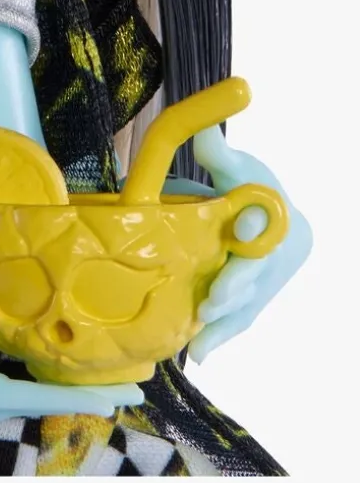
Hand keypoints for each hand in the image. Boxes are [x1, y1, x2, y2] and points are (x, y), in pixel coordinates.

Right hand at [0, 302, 142, 438]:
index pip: (46, 398)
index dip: (85, 396)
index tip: (123, 397)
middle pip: (49, 401)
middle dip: (90, 394)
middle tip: (131, 388)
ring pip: (33, 398)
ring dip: (66, 391)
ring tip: (97, 381)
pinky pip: (16, 393)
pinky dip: (40, 386)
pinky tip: (41, 374)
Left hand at [187, 127, 311, 364]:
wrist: (284, 223)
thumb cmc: (255, 188)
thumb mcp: (239, 165)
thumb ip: (218, 151)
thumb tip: (200, 126)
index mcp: (274, 214)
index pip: (266, 218)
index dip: (254, 224)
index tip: (242, 229)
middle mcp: (275, 254)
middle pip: (255, 272)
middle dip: (235, 285)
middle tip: (212, 300)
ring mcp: (267, 282)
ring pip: (246, 304)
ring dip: (223, 321)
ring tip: (198, 337)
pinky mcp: (256, 302)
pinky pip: (239, 322)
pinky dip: (221, 338)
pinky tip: (199, 355)